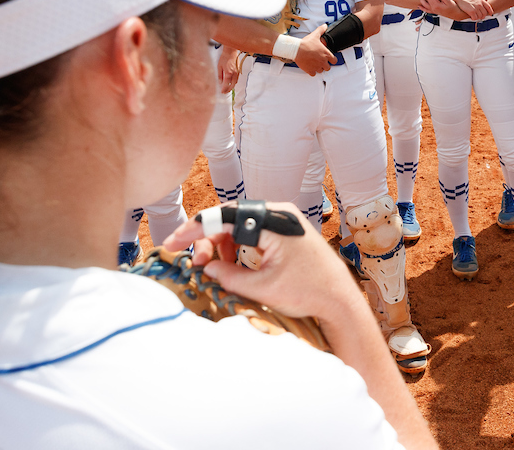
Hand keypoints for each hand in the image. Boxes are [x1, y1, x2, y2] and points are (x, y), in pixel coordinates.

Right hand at [162, 202, 360, 321]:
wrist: (340, 299)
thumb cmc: (308, 292)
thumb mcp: (263, 288)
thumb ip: (229, 276)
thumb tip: (207, 268)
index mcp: (275, 221)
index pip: (225, 216)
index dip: (195, 229)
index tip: (173, 242)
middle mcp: (280, 214)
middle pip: (231, 218)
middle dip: (207, 238)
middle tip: (196, 263)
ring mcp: (284, 221)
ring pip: (240, 225)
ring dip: (222, 244)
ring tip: (214, 267)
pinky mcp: (286, 232)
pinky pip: (253, 232)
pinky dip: (237, 246)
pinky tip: (231, 264)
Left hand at [217, 46, 240, 93]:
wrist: (230, 52)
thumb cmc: (224, 58)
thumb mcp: (219, 67)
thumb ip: (220, 75)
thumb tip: (220, 82)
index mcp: (228, 73)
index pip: (226, 84)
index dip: (224, 89)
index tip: (222, 92)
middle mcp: (234, 74)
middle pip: (232, 85)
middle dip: (228, 90)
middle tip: (224, 92)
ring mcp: (237, 72)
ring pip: (235, 82)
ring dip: (231, 86)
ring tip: (227, 89)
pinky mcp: (239, 70)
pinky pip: (237, 79)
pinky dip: (234, 82)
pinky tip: (231, 83)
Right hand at [294, 24, 335, 75]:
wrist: (296, 49)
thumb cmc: (306, 43)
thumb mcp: (315, 35)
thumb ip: (321, 30)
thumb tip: (324, 26)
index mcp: (326, 54)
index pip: (334, 61)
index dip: (332, 60)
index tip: (329, 59)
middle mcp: (323, 62)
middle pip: (328, 68)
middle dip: (325, 65)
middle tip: (320, 61)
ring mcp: (317, 67)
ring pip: (321, 71)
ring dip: (318, 68)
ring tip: (314, 64)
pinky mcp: (310, 70)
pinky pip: (313, 74)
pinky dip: (312, 72)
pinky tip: (310, 67)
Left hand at [417, 0, 467, 20]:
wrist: (456, 15)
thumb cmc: (454, 8)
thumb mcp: (449, 1)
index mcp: (436, 6)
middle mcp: (433, 9)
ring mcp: (433, 11)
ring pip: (424, 5)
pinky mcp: (434, 12)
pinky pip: (426, 10)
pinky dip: (422, 8)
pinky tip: (419, 6)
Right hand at [447, 0, 494, 20]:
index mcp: (481, 0)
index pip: (488, 7)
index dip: (490, 11)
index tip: (491, 14)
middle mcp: (479, 4)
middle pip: (484, 13)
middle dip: (483, 16)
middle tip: (481, 17)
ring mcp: (475, 8)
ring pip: (480, 16)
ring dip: (478, 18)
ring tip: (475, 17)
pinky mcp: (471, 11)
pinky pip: (475, 18)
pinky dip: (474, 18)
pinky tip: (472, 17)